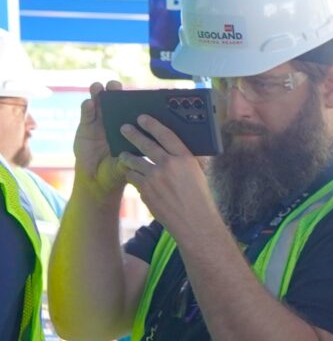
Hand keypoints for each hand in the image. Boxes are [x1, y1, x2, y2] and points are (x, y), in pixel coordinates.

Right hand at [73, 84, 133, 199]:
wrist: (96, 178)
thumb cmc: (116, 171)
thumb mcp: (125, 166)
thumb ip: (129, 160)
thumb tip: (136, 156)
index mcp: (130, 130)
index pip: (133, 112)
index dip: (134, 102)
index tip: (137, 94)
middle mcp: (116, 123)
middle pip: (116, 104)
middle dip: (115, 93)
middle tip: (115, 85)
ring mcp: (100, 123)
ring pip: (99, 105)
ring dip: (99, 94)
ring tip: (98, 87)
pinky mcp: (86, 126)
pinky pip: (87, 115)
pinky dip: (87, 108)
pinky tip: (88, 103)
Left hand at [116, 113, 219, 236]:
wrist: (194, 223)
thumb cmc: (200, 199)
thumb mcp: (199, 174)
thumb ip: (186, 160)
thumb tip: (177, 148)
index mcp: (185, 159)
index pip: (165, 134)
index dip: (152, 124)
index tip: (142, 118)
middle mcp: (168, 165)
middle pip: (144, 144)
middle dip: (132, 134)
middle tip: (124, 128)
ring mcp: (154, 178)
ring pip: (133, 161)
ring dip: (128, 157)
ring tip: (125, 155)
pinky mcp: (144, 191)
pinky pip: (133, 178)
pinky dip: (134, 177)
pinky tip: (136, 178)